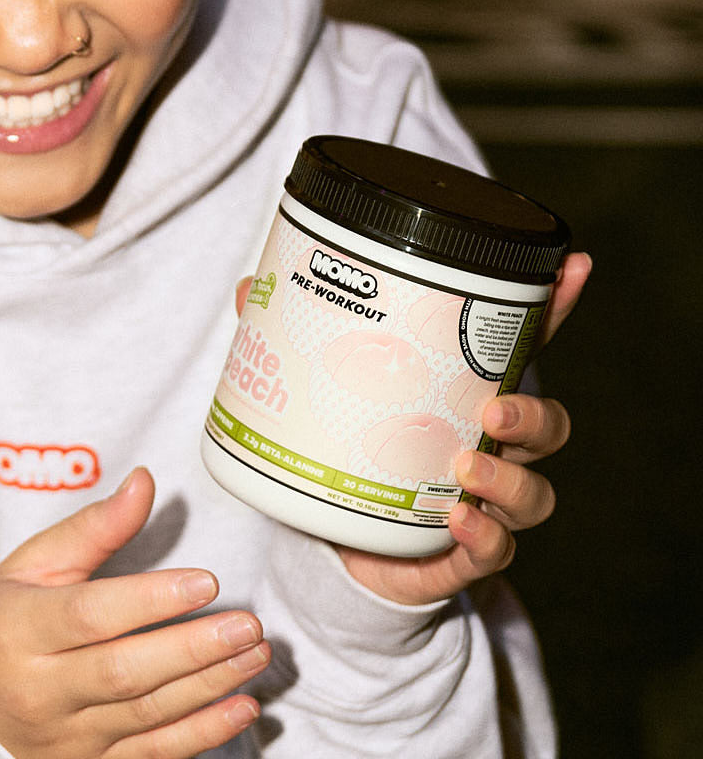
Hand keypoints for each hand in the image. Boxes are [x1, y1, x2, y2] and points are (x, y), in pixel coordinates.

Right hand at [0, 467, 268, 757]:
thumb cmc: (3, 618)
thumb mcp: (33, 562)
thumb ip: (93, 527)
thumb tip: (144, 482)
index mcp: (20, 629)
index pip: (90, 617)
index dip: (151, 600)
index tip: (205, 581)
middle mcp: (40, 690)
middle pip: (124, 673)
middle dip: (193, 649)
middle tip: (247, 624)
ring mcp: (66, 736)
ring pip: (145, 716)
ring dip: (209, 686)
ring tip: (255, 653)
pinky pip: (152, 755)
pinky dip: (202, 735)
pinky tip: (242, 708)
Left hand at [235, 251, 590, 606]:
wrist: (340, 548)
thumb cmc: (349, 453)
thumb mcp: (319, 392)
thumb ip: (293, 342)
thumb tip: (249, 288)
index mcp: (461, 396)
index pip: (518, 348)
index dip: (554, 308)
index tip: (573, 265)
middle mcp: (487, 447)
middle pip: (545, 426)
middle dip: (532, 414)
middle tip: (496, 410)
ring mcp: (483, 503)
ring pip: (532, 492)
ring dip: (510, 480)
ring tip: (468, 466)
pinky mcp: (462, 555)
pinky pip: (494, 549)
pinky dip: (483, 538)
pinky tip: (459, 520)